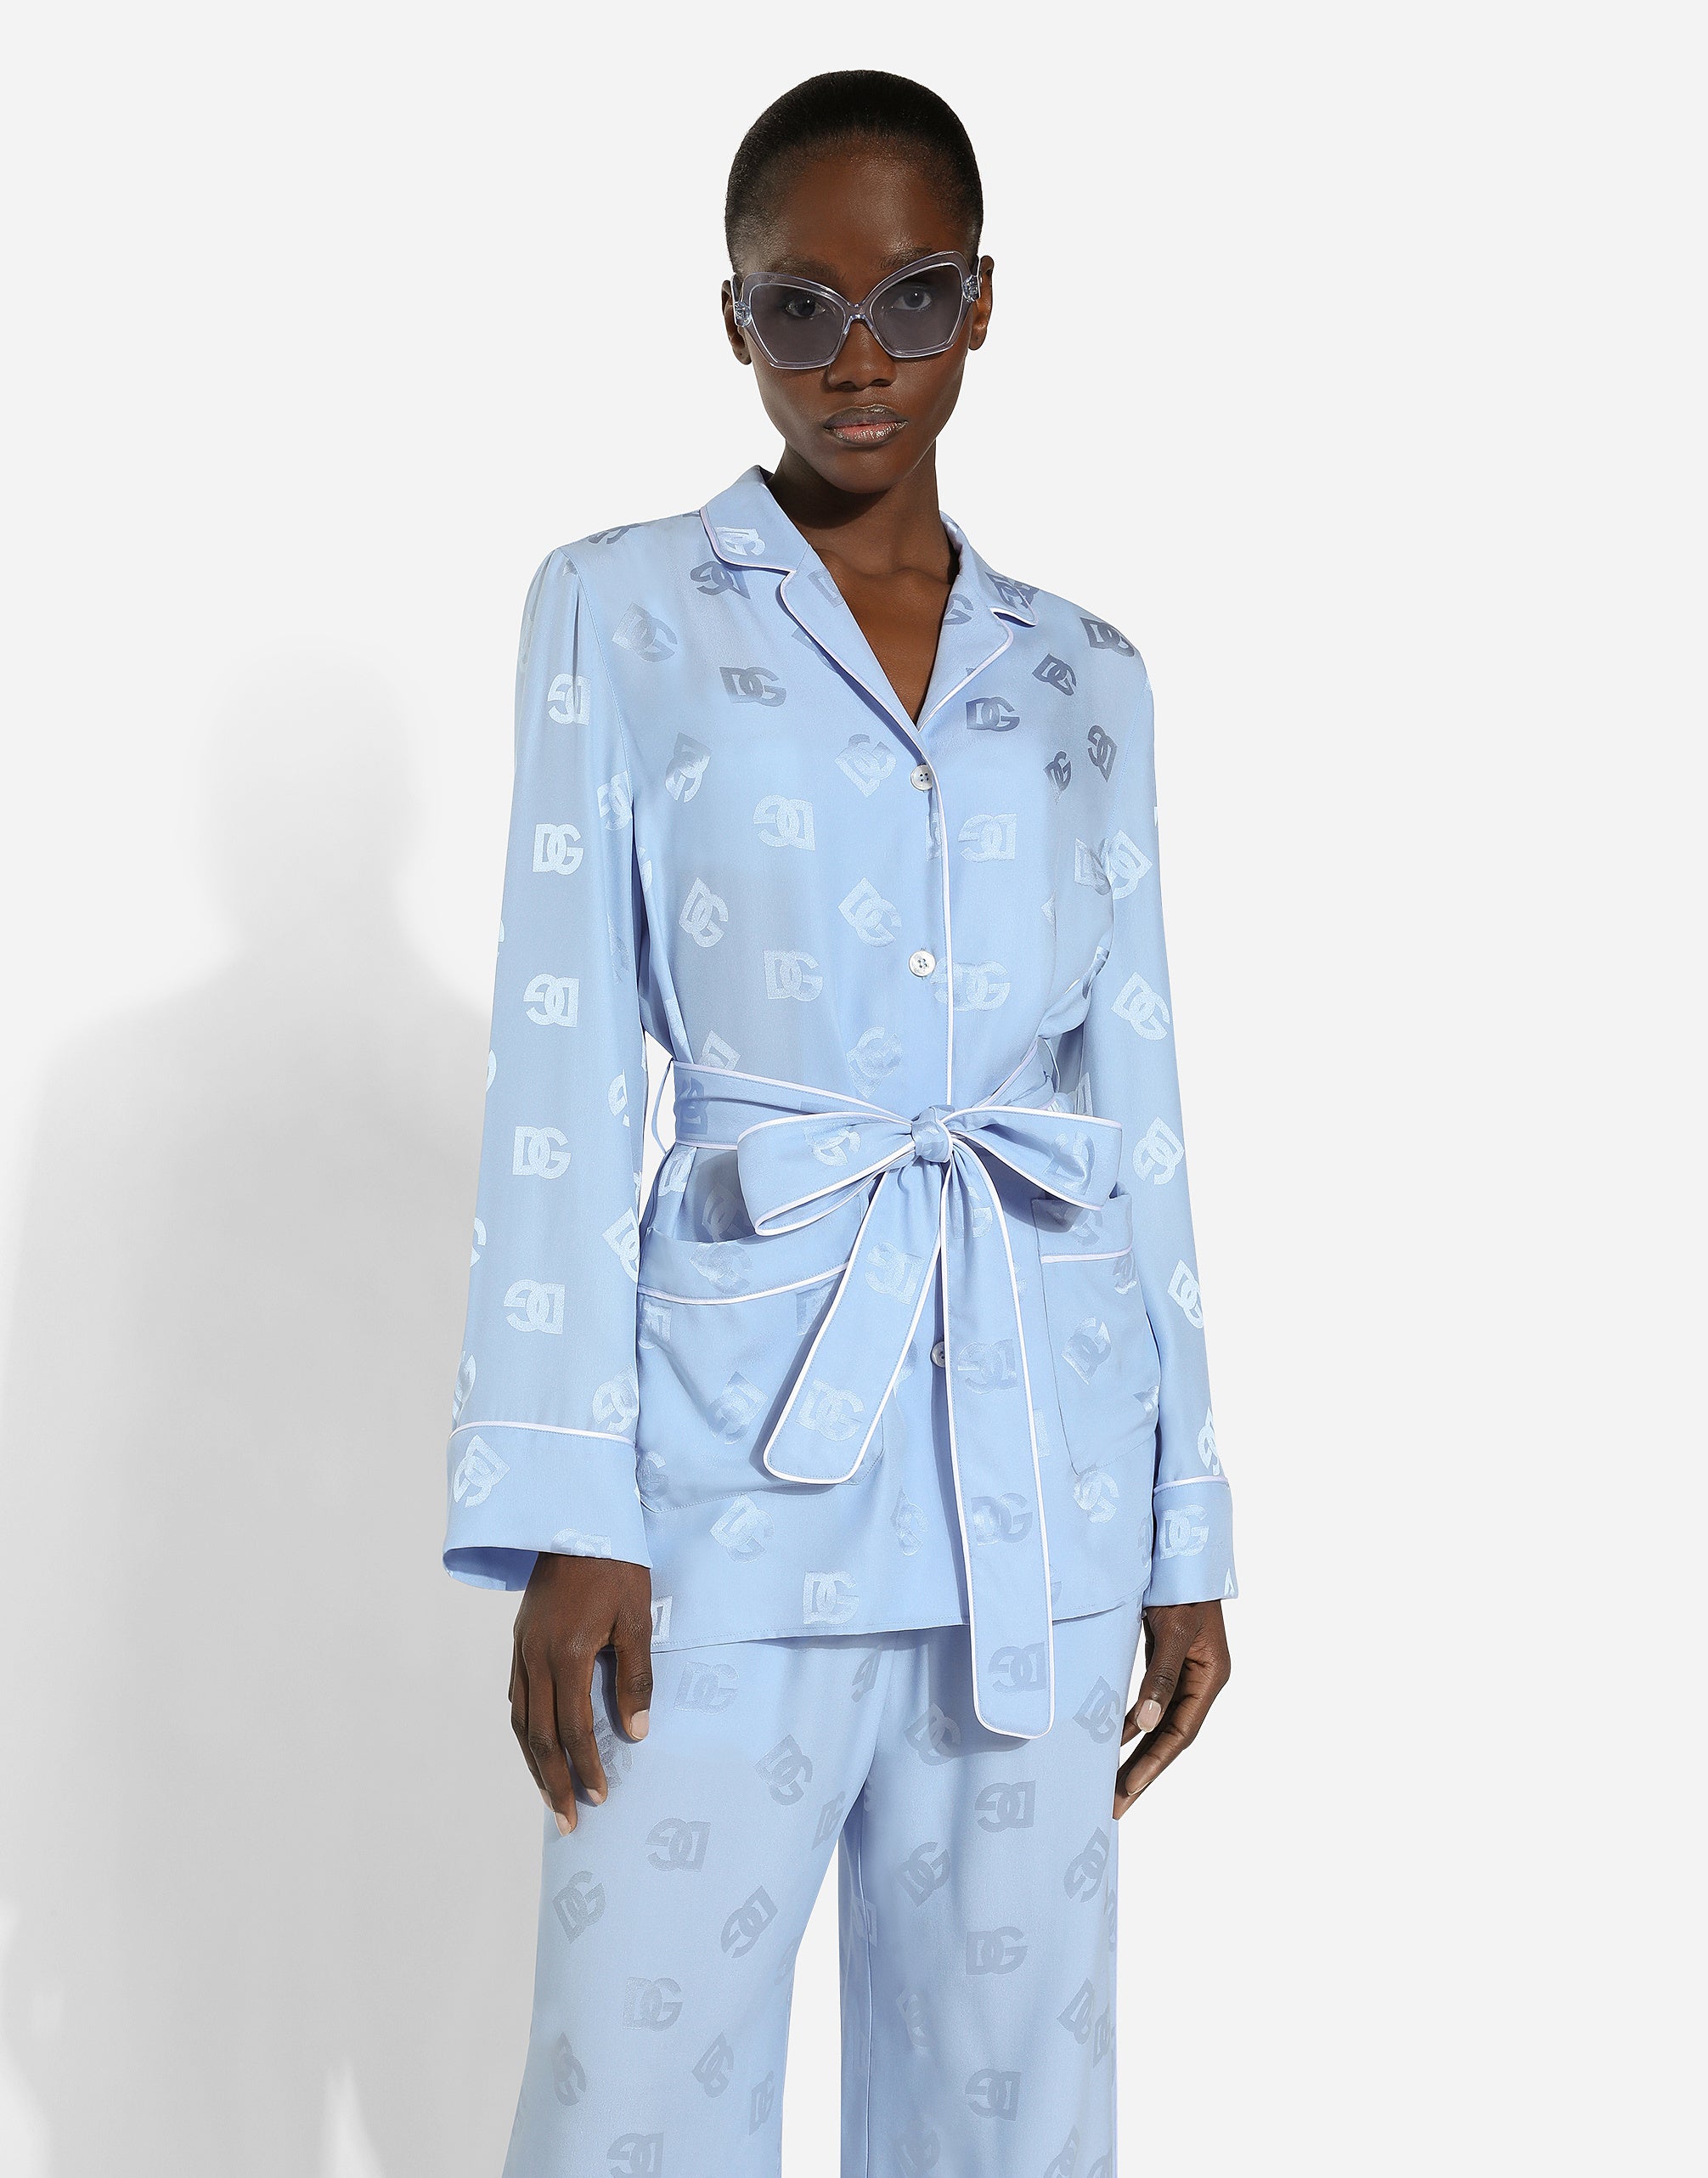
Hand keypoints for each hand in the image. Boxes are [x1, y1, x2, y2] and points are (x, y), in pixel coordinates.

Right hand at [510, 1553, 653, 1834]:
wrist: (575, 1517)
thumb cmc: (616, 1565)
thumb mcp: (638, 1618)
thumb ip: (636, 1676)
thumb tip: (636, 1733)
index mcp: (568, 1653)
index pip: (573, 1728)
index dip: (586, 1768)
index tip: (599, 1800)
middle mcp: (536, 1657)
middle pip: (538, 1735)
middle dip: (552, 1782)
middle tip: (566, 1823)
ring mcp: (522, 1648)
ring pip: (519, 1720)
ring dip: (533, 1763)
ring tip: (548, 1797)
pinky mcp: (519, 1638)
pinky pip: (515, 1695)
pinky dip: (523, 1729)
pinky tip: (534, 1744)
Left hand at [1113, 1600, 1230, 1817]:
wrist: (1178, 1550)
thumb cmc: (1180, 1587)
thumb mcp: (1171, 1631)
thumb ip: (1161, 1677)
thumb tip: (1148, 1724)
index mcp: (1210, 1677)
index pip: (1181, 1733)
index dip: (1153, 1764)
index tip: (1127, 1790)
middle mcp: (1201, 1680)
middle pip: (1171, 1736)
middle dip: (1143, 1771)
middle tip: (1114, 1805)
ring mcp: (1185, 1672)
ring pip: (1160, 1722)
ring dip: (1136, 1751)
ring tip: (1111, 1784)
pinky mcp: (1168, 1661)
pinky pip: (1152, 1702)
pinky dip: (1133, 1721)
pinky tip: (1113, 1737)